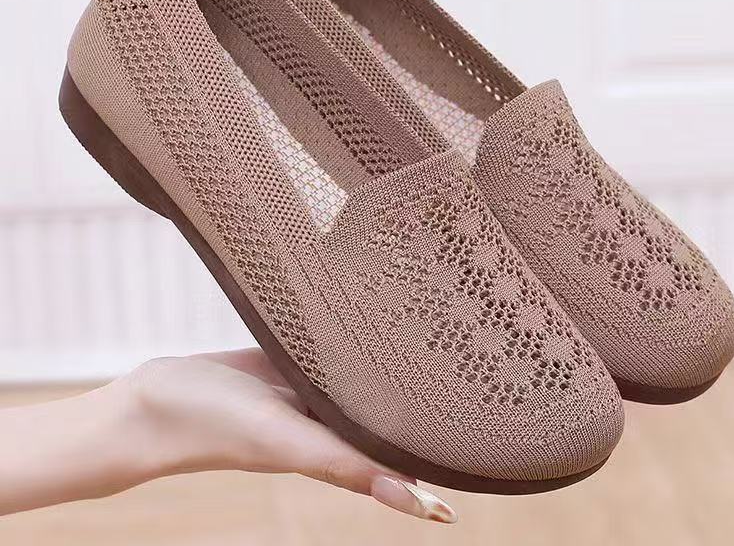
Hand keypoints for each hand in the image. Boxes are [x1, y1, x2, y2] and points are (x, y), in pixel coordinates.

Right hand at [0, 349, 456, 523]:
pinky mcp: (287, 360)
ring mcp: (307, 387)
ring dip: (392, 371)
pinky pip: (329, 351)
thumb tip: (420, 499)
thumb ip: (344, 463)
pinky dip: (353, 343)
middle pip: (388, 414)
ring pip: (362, 379)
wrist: (155, 400)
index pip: (403, 452)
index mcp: (336, 444)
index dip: (444, 453)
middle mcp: (327, 417)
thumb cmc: (215, 427)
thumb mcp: (284, 441)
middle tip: (480, 384)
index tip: (490, 450)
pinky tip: (373, 323)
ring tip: (438, 347)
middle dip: (427, 404)